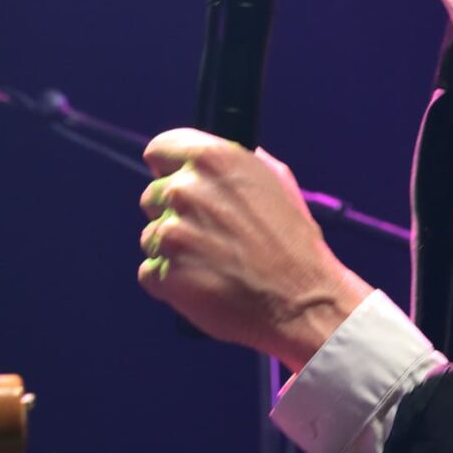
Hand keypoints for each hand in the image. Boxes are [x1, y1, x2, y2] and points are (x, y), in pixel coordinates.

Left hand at [136, 128, 371, 369]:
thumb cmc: (295, 246)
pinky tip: (202, 284)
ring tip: (211, 264)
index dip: (168, 169)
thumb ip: (245, 164)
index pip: (160, 150)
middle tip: (209, 236)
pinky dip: (170, 282)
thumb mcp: (279, 186)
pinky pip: (150, 272)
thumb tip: (238, 154)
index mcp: (213, 160)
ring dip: (173, 251)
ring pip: (151, 237)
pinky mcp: (165, 274)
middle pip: (152, 196)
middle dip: (173, 214)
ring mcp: (172, 234)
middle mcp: (186, 191)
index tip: (176, 181)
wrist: (302, 303)